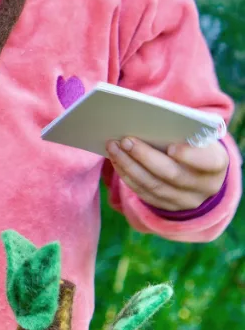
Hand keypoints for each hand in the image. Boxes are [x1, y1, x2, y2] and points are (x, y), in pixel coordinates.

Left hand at [106, 137, 228, 210]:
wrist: (200, 175)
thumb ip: (182, 132)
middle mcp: (203, 187)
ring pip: (153, 185)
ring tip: (113, 147)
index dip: (190, 156)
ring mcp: (185, 200)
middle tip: (125, 140)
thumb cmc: (196, 146)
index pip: (207, 162)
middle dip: (145, 156)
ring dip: (128, 165)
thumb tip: (148, 122)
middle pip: (171, 174)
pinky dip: (126, 176)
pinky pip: (143, 193)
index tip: (171, 146)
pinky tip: (116, 160)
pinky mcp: (166, 207)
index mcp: (216, 164)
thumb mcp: (198, 138)